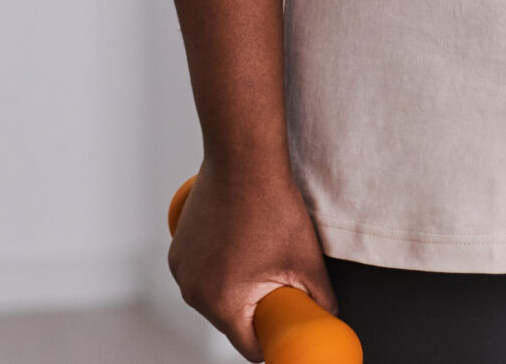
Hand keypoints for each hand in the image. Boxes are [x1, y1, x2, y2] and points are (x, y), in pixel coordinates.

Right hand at [169, 166, 337, 361]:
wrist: (244, 161)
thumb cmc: (270, 206)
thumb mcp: (306, 262)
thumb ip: (321, 299)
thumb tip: (326, 315)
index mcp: (221, 303)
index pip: (248, 347)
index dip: (271, 342)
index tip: (282, 328)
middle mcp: (193, 290)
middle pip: (229, 322)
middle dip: (253, 312)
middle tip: (276, 288)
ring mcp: (182, 267)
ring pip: (213, 297)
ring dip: (233, 291)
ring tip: (257, 264)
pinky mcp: (178, 247)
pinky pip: (200, 274)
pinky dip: (217, 271)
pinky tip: (238, 252)